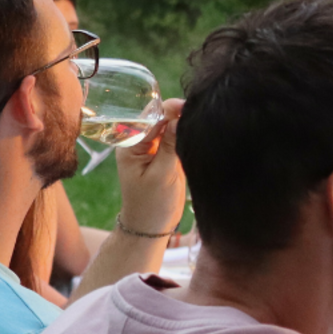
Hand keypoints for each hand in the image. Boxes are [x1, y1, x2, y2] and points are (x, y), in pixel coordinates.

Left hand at [115, 98, 186, 236]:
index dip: (169, 109)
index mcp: (131, 145)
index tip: (187, 107)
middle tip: (198, 112)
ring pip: (170, 125)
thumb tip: (178, 118)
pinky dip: (186, 134)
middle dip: (178, 112)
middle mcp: (141, 143)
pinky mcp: (166, 155)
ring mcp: (154, 148)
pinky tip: (198, 132)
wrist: (151, 226)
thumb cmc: (152, 204)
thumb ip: (169, 145)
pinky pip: (176, 137)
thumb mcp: (162, 175)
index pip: (150, 118)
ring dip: (184, 122)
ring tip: (201, 121)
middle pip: (160, 117)